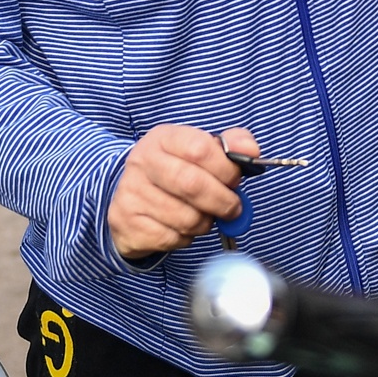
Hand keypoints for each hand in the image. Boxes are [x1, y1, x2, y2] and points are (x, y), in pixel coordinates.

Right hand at [107, 125, 254, 259]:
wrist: (129, 194)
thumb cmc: (174, 171)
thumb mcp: (198, 150)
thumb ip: (229, 146)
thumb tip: (251, 150)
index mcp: (163, 138)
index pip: (200, 149)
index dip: (226, 169)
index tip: (235, 180)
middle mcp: (142, 161)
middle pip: (192, 185)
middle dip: (222, 201)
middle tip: (233, 207)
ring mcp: (130, 192)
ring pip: (185, 217)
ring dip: (205, 222)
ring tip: (205, 216)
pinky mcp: (126, 222)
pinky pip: (170, 238)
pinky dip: (186, 238)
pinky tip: (182, 227)